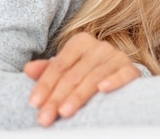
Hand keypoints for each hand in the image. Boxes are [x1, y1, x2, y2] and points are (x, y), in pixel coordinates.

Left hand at [24, 32, 140, 126]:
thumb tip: (28, 69)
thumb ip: (46, 70)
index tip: (34, 103)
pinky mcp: (131, 69)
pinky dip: (113, 81)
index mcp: (81, 42)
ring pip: (94, 77)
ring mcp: (117, 57)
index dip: (45, 84)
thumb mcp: (66, 70)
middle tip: (46, 117)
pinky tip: (103, 89)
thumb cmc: (85, 72)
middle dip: (57, 97)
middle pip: (74, 74)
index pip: (59, 65)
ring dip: (78, 96)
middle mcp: (100, 47)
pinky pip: (123, 75)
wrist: (118, 74)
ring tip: (65, 112)